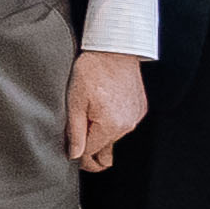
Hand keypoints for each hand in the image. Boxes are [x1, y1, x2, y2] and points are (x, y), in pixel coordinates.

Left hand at [64, 51, 148, 173]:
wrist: (114, 50)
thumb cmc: (91, 71)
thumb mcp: (74, 102)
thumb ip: (75, 132)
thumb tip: (74, 155)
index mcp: (111, 126)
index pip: (92, 154)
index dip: (78, 157)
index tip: (70, 155)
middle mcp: (127, 125)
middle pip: (105, 148)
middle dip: (90, 148)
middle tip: (75, 139)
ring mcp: (135, 117)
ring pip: (114, 136)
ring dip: (100, 132)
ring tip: (86, 114)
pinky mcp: (139, 108)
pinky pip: (123, 123)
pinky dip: (111, 121)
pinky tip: (100, 107)